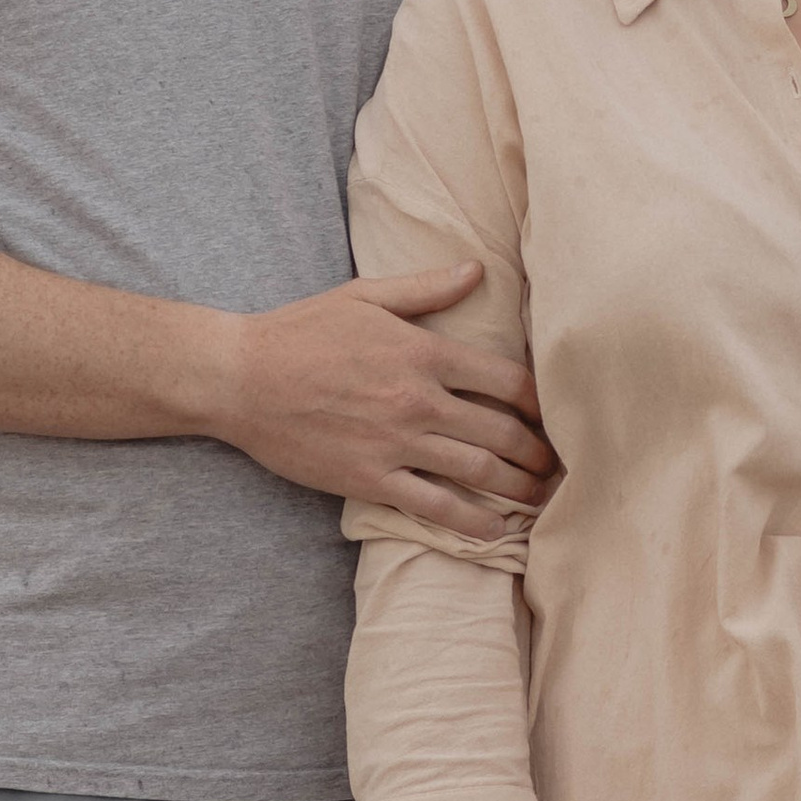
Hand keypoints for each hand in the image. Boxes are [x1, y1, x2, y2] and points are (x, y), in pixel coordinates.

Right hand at [219, 267, 553, 534]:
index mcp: (423, 352)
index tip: (553, 415)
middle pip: (502, 431)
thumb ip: (427, 288)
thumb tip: (477, 269)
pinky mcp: (370, 479)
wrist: (241, 377)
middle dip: (538, 452)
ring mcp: (396, 443)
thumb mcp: (365, 296)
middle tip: (558, 465)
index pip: (507, 380)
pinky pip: (435, 507)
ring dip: (518, 488)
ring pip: (477, 471)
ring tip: (541, 497)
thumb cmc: (302, 330)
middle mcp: (418, 399)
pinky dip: (472, 522)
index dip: (541, 402)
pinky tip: (496, 531)